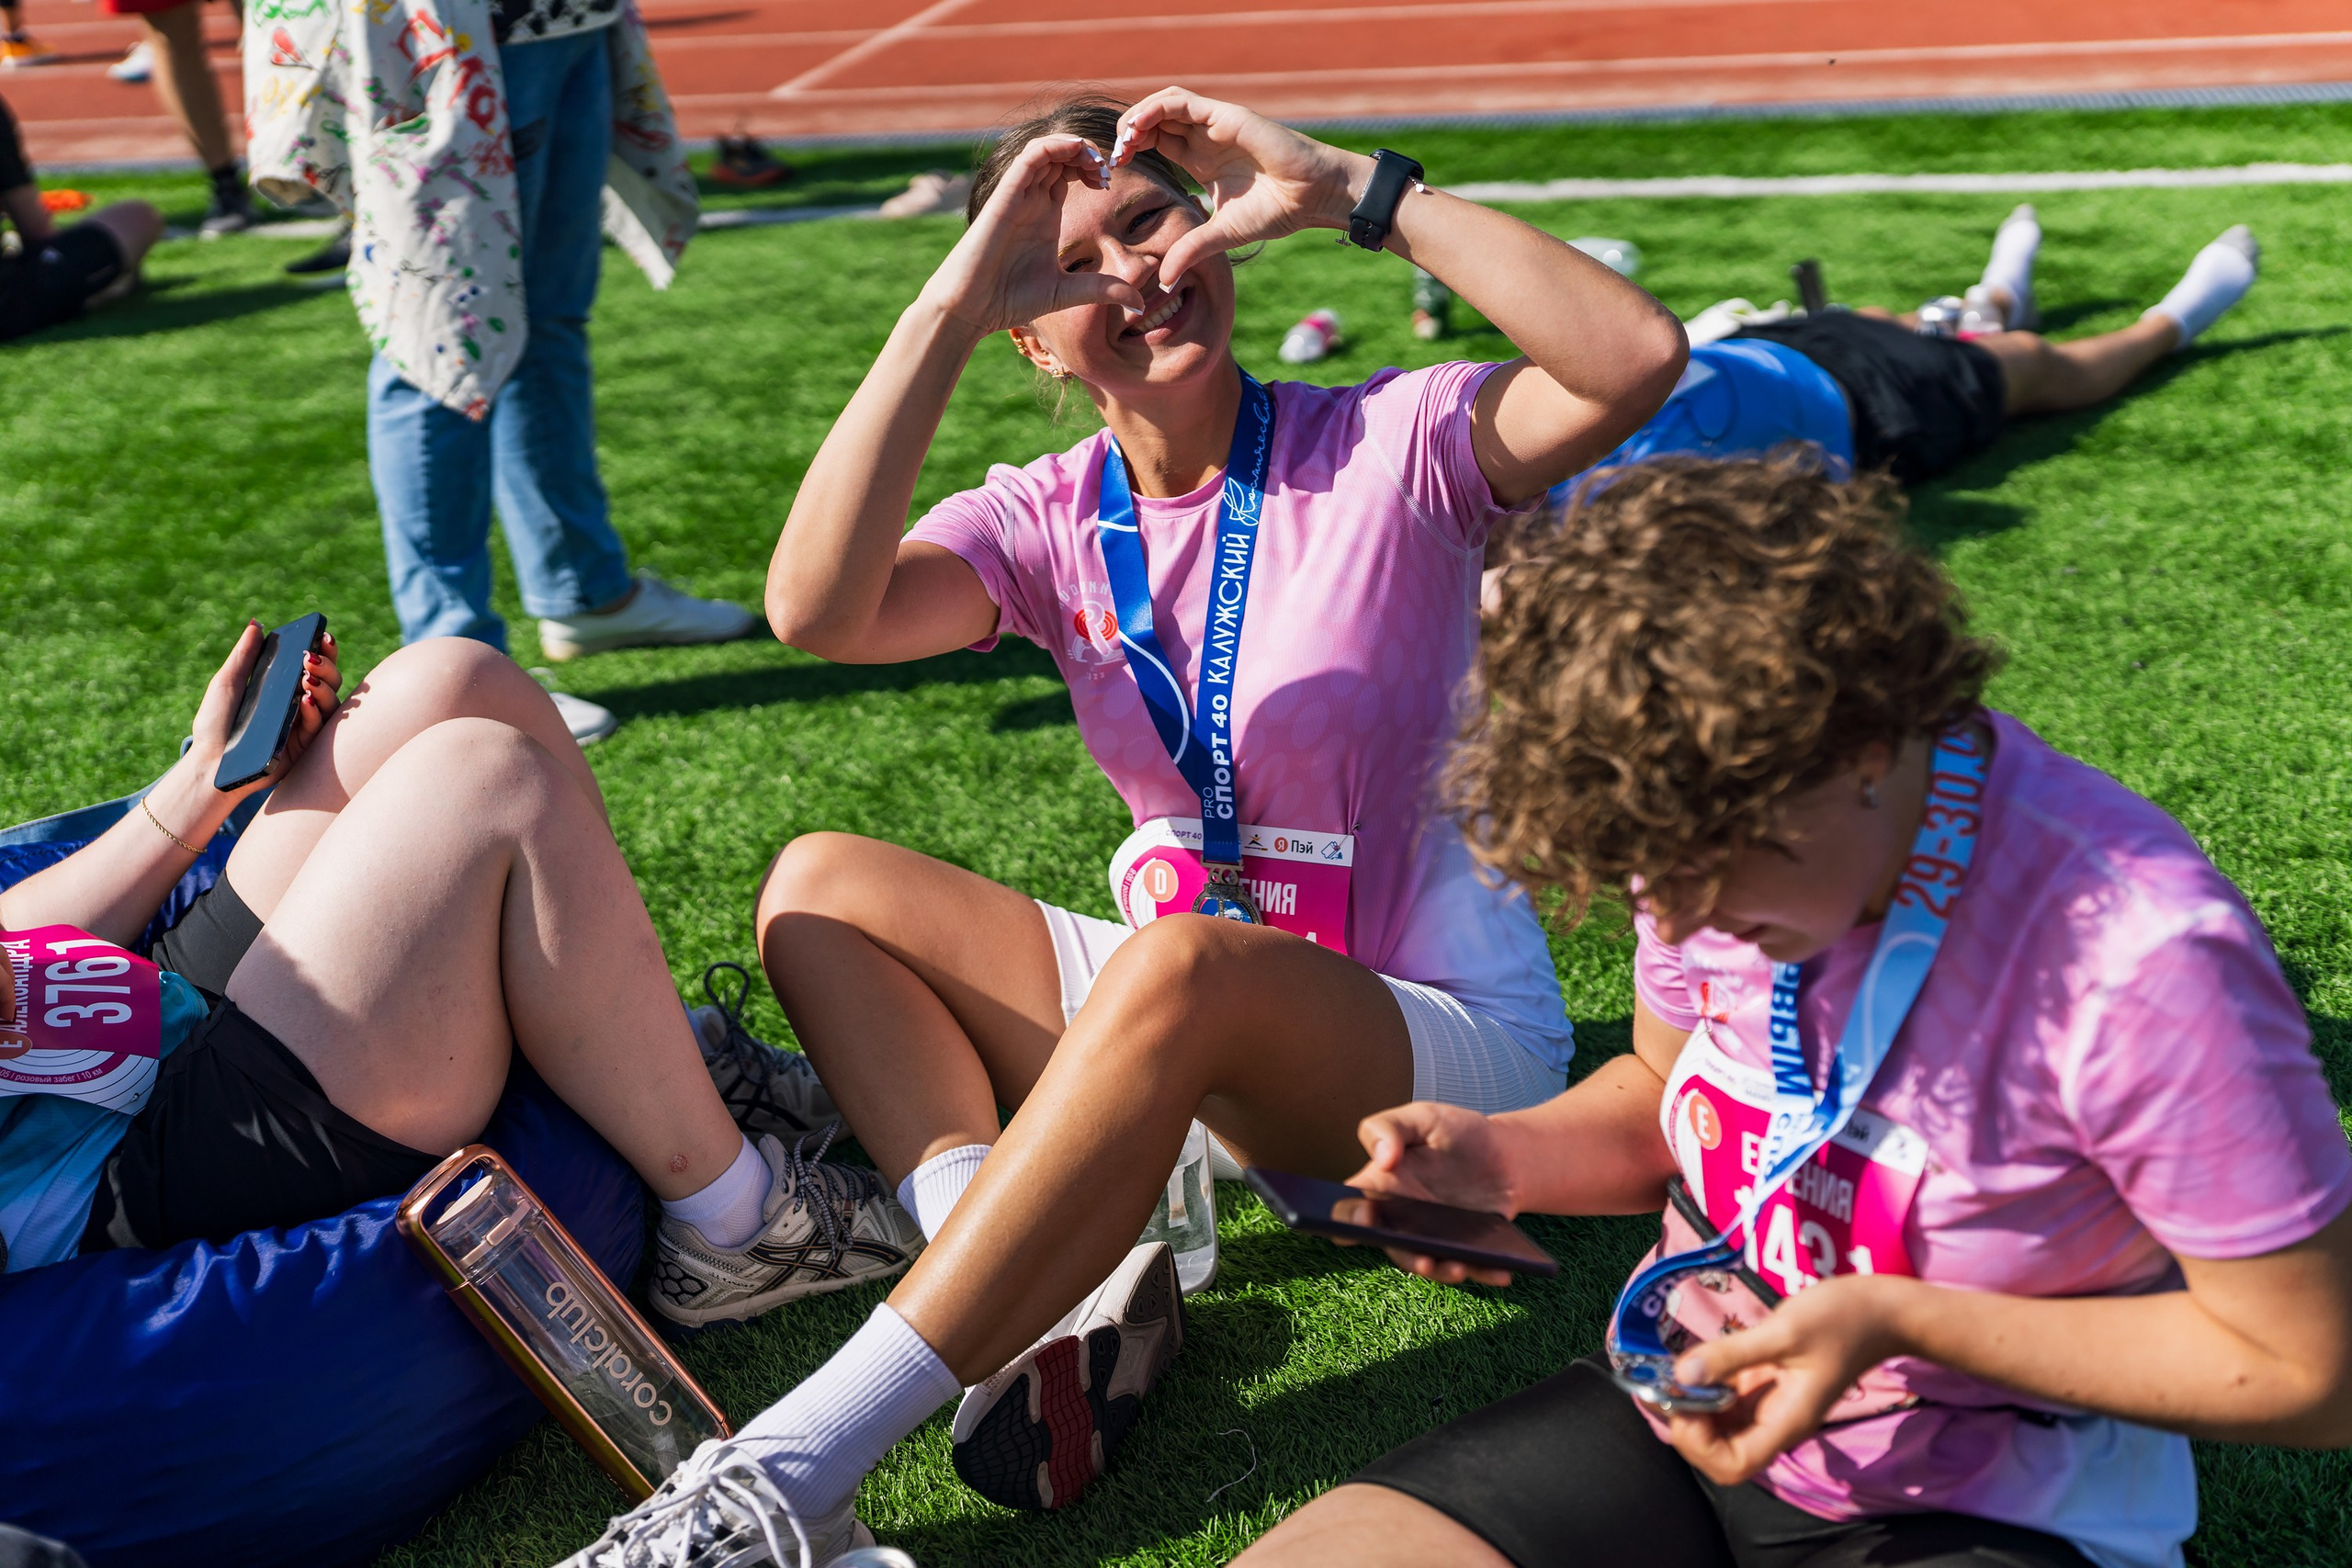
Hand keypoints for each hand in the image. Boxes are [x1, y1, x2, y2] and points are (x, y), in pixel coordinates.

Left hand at [187, 622, 344, 796]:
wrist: (209, 764)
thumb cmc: (215, 725)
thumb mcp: (227, 684)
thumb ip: (244, 655)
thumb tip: (256, 624)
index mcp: (284, 688)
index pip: (313, 665)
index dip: (323, 650)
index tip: (322, 635)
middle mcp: (299, 705)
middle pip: (330, 680)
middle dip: (327, 665)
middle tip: (310, 657)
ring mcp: (303, 726)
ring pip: (332, 702)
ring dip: (325, 685)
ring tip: (306, 678)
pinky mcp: (304, 747)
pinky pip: (319, 726)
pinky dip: (315, 710)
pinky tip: (306, 699)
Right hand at [916, 134, 1146, 337]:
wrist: (970, 308)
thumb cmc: (1009, 300)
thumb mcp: (1068, 293)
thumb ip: (1104, 290)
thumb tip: (1140, 303)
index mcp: (1044, 214)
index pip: (1069, 172)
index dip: (1092, 168)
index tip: (1109, 184)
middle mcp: (1031, 199)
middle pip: (1060, 155)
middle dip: (1087, 154)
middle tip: (1105, 171)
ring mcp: (1017, 195)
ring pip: (1046, 149)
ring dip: (1074, 146)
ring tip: (1094, 162)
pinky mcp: (1005, 196)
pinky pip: (1029, 157)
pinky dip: (1053, 146)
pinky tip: (1075, 153)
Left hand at [1111, 88, 1375, 287]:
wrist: (1313, 194)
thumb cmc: (1278, 210)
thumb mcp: (1222, 235)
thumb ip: (1191, 251)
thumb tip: (1164, 282)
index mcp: (1201, 159)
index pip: (1155, 141)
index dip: (1131, 151)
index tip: (1115, 173)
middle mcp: (1204, 137)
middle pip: (1153, 120)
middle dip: (1127, 134)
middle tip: (1112, 159)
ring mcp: (1214, 123)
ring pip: (1162, 104)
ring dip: (1136, 118)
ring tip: (1123, 143)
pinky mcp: (1224, 115)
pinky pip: (1179, 102)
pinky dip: (1153, 110)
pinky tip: (1138, 130)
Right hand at [1345, 1102, 1526, 1285]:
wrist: (1507, 1153)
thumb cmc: (1457, 1132)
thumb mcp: (1423, 1117)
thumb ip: (1391, 1127)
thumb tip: (1383, 1159)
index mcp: (1381, 1187)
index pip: (1350, 1207)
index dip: (1347, 1218)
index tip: (1365, 1219)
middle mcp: (1402, 1219)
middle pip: (1392, 1246)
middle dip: (1404, 1256)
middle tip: (1422, 1259)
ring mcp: (1433, 1237)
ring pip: (1428, 1263)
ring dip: (1441, 1271)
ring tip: (1458, 1268)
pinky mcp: (1465, 1249)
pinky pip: (1469, 1266)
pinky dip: (1483, 1271)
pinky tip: (1500, 1272)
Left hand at [1661, 1273, 1910, 1483]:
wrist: (1882, 1310)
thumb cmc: (1842, 1320)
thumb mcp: (1784, 1332)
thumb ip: (1732, 1354)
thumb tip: (1682, 1375)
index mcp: (1785, 1423)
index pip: (1733, 1464)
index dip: (1699, 1445)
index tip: (1683, 1402)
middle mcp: (1774, 1422)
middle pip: (1719, 1452)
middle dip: (1687, 1426)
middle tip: (1665, 1385)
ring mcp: (1769, 1405)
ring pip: (1718, 1427)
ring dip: (1690, 1406)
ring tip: (1667, 1373)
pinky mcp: (1765, 1384)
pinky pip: (1726, 1399)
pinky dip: (1703, 1386)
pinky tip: (1690, 1362)